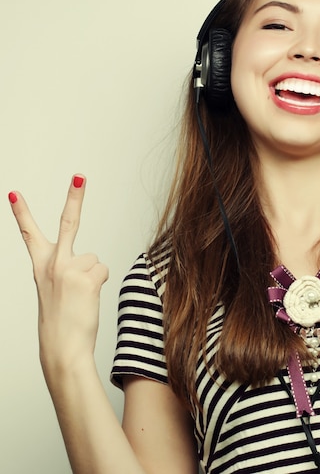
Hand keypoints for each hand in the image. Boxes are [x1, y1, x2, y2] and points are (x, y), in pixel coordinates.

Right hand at [8, 175, 108, 375]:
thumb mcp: (55, 292)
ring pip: (94, 259)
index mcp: (40, 267)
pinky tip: (87, 298)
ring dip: (92, 276)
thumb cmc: (61, 322)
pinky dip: (99, 282)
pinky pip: (102, 269)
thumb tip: (89, 261)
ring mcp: (68, 268)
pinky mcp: (85, 276)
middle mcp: (52, 263)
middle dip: (74, 196)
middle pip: (68, 222)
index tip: (13, 193)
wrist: (62, 348)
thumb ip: (64, 270)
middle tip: (79, 175)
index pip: (29, 235)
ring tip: (79, 297)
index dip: (22, 213)